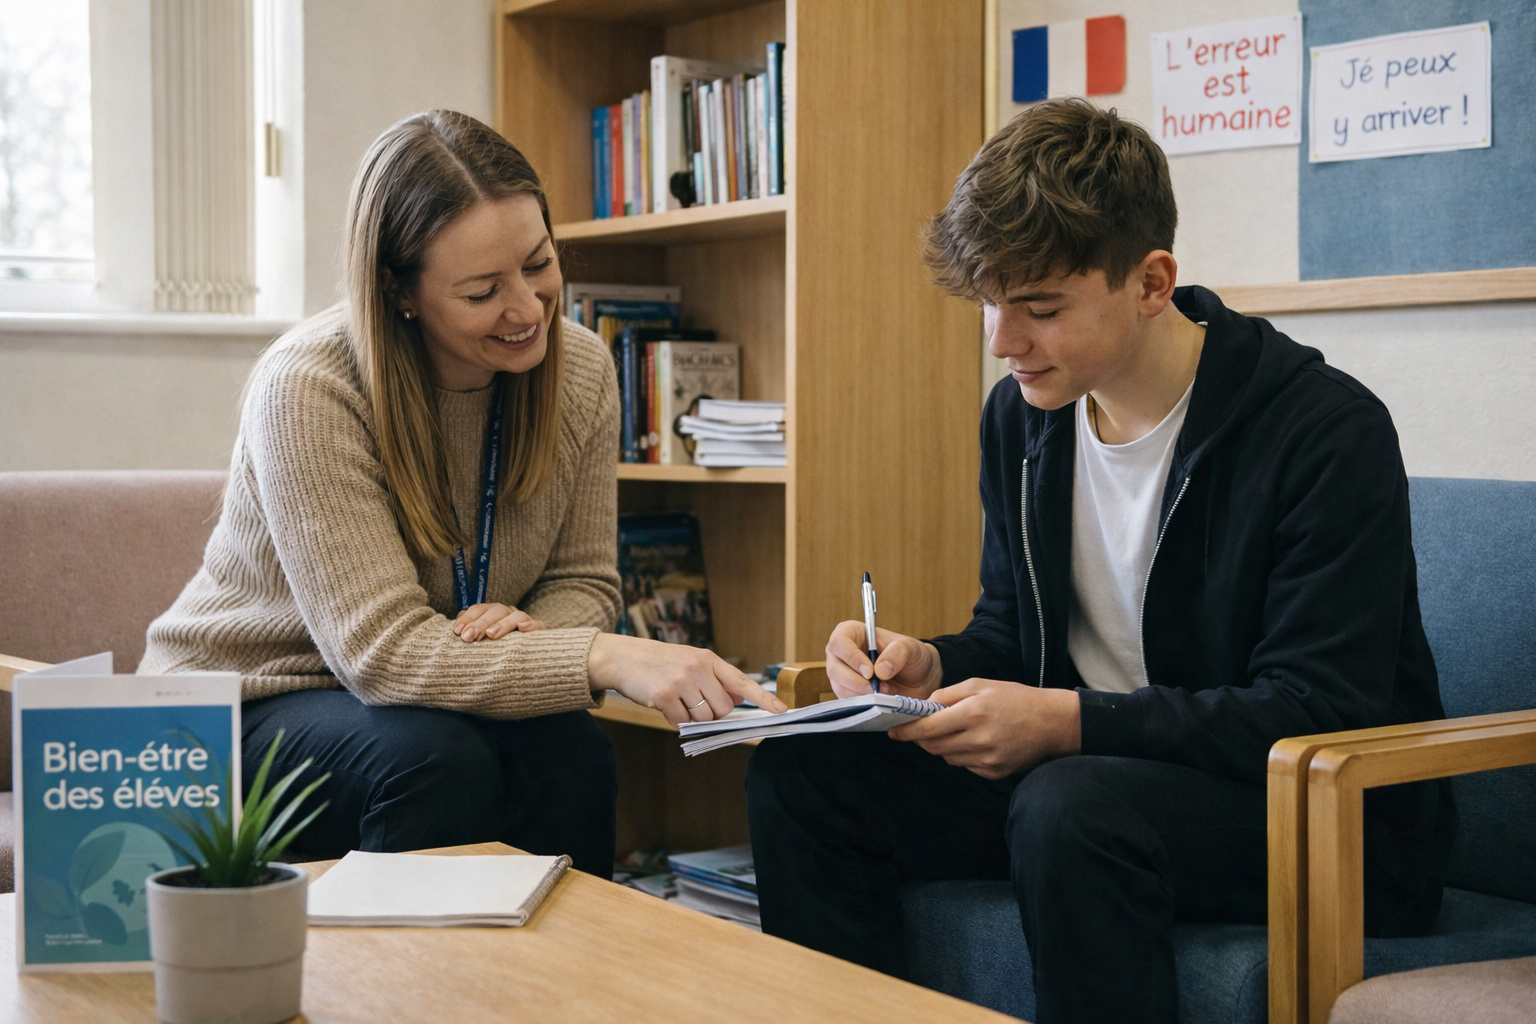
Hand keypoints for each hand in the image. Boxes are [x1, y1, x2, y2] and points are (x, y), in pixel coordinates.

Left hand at [452, 603, 546, 642]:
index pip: (479, 609)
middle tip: (468, 637)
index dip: (468, 618)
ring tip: (491, 635)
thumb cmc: (498, 648)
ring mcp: (525, 621)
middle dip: (480, 623)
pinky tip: (522, 629)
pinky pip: (538, 625)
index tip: (457, 631)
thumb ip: (470, 632)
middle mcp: (508, 614)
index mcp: (492, 613)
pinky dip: (531, 625)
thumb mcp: (482, 640)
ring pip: (516, 616)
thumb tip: (456, 630)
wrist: (529, 657)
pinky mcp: (540, 631)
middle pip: (495, 611)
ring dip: (503, 624)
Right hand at [587, 633, 787, 724]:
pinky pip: (682, 722)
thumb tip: (741, 699)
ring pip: (704, 718)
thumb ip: (717, 680)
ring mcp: (682, 682)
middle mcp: (699, 669)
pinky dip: (675, 719)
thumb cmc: (661, 663)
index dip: (763, 698)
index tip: (781, 710)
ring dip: (693, 717)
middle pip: (723, 708)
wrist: (624, 658)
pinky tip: (664, 705)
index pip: (742, 681)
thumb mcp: (692, 662)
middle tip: (694, 702)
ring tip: (677, 700)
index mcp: (709, 660)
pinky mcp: (665, 696)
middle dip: (712, 713)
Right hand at [825, 620, 943, 699]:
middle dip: (856, 682)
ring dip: (863, 694)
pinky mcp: (847, 692)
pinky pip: (847, 701)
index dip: (852, 657)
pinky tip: (880, 699)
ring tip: (886, 690)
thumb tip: (879, 671)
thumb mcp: (910, 648)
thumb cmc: (911, 656)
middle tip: (878, 688)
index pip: (839, 641)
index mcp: (852, 633)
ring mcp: (842, 674)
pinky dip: (864, 703)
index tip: (870, 672)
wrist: (918, 678)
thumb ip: (897, 653)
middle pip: (834, 668)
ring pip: (840, 687)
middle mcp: (841, 653)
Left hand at [889, 679, 1080, 778]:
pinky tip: (976, 741)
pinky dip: (962, 754)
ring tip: (959, 730)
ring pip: (947, 757)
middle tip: (923, 727)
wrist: (1052, 723)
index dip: (906, 731)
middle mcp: (979, 739)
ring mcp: (987, 759)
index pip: (928, 728)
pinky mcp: (994, 772)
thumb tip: (923, 707)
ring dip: (943, 745)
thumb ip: (947, 695)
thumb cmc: (1015, 698)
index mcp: (974, 713)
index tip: (893, 730)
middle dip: (923, 737)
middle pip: (933, 746)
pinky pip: (965, 765)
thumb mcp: (980, 685)